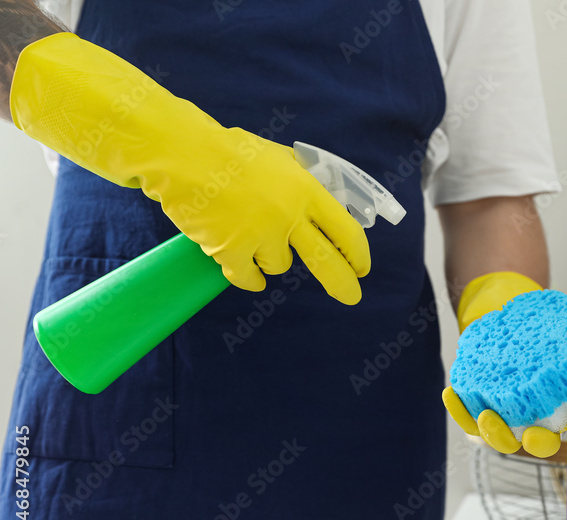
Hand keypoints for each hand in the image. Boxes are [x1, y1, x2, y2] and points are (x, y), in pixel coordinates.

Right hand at [9, 32, 368, 302]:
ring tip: (248, 233)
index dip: (358, 253)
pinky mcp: (232, 251)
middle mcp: (289, 215)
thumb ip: (305, 183)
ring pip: (279, 266)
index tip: (362, 266)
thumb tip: (329, 203)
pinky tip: (245, 271)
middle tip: (351, 297)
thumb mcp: (280, 160)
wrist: (183, 154)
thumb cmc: (230, 152)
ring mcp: (261, 235)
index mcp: (306, 189)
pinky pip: (248, 278)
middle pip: (326, 261)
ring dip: (268, 257)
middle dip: (342, 283)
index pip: (346, 230)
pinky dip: (248, 277)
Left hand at [443, 288, 566, 457]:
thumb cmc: (541, 332)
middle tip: (533, 434)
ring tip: (488, 416)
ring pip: (504, 440)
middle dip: (540, 444)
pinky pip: (468, 418)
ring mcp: (508, 417)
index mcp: (566, 403)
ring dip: (497, 434)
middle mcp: (538, 417)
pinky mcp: (479, 409)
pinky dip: (460, 409)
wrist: (505, 325)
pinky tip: (451, 393)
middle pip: (543, 444)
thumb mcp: (563, 320)